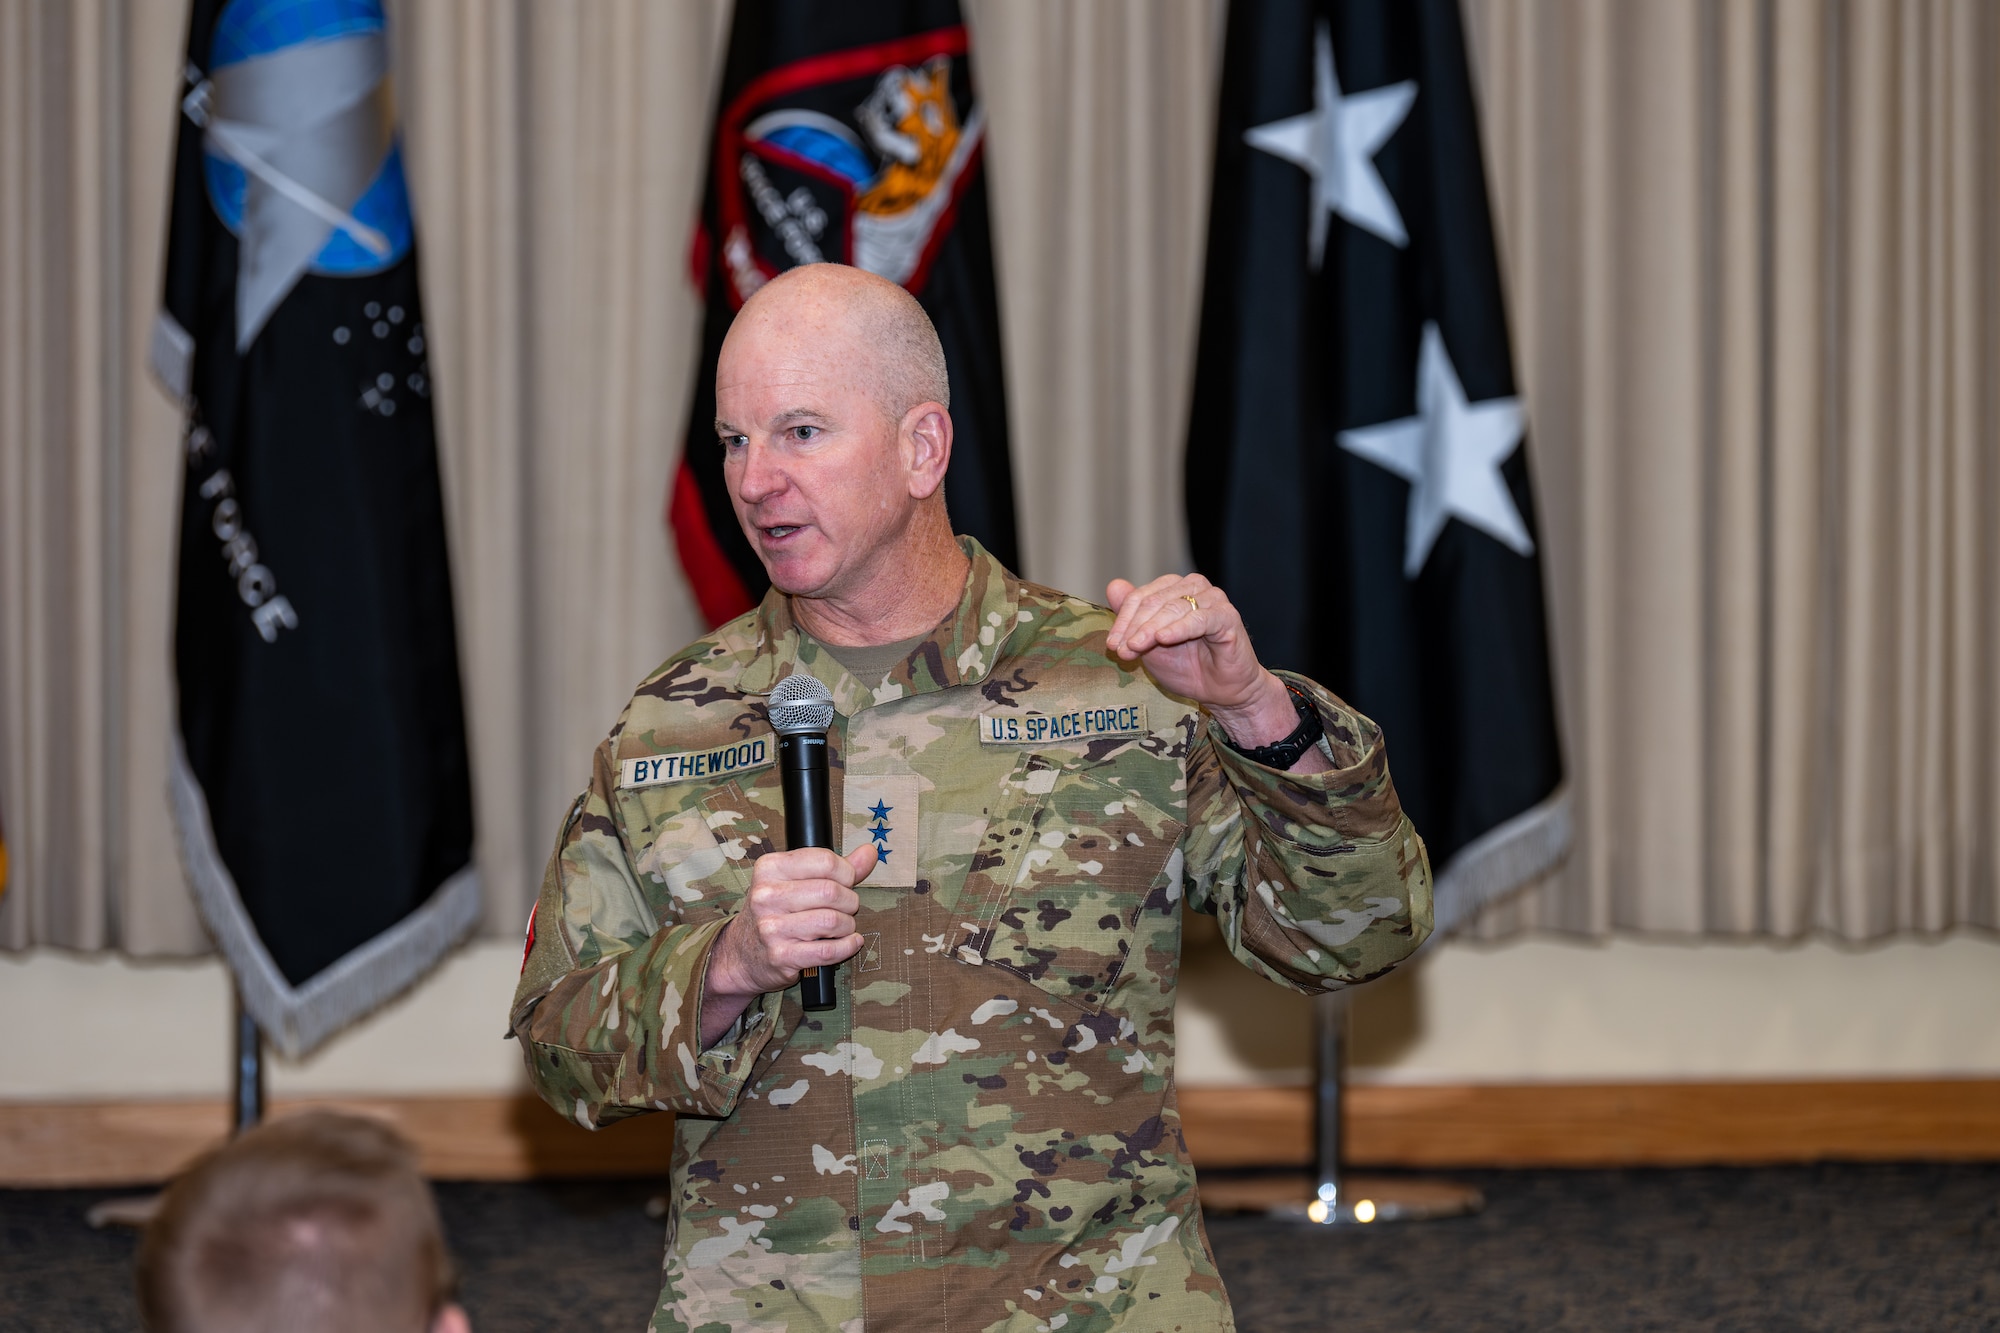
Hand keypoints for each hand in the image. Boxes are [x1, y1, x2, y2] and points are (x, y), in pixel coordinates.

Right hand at [700, 843, 874, 1045]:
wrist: (742, 955)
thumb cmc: (776, 912)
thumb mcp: (796, 881)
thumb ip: (836, 867)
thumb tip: (870, 852)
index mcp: (770, 868)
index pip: (825, 861)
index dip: (847, 872)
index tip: (847, 881)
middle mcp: (766, 896)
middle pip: (831, 891)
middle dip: (850, 901)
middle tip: (847, 907)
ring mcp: (771, 928)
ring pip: (832, 921)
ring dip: (848, 925)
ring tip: (843, 926)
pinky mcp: (781, 956)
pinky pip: (828, 951)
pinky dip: (847, 946)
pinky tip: (849, 942)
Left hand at [1104, 573, 1299, 752]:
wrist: (1220, 691)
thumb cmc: (1187, 667)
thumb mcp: (1150, 644)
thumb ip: (1133, 617)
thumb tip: (1113, 585)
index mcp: (1173, 589)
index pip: (1141, 597)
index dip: (1123, 621)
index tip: (1112, 645)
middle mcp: (1194, 587)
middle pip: (1154, 601)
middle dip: (1135, 628)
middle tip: (1122, 651)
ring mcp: (1212, 599)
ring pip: (1174, 608)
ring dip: (1151, 630)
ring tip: (1136, 648)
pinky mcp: (1227, 616)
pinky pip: (1199, 619)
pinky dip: (1179, 628)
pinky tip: (1163, 639)